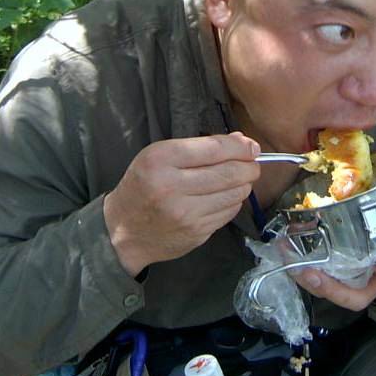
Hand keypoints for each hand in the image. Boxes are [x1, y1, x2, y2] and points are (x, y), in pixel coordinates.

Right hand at [104, 132, 260, 275]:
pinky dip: (233, 202)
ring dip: (244, 185)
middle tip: (253, 164)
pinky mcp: (196, 233)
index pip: (215, 148)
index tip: (252, 147)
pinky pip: (228, 213)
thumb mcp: (159, 155)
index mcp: (160, 159)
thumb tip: (242, 142)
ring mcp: (185, 214)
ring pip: (234, 194)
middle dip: (250, 166)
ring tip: (239, 179)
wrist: (122, 230)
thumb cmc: (143, 185)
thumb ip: (199, 147)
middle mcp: (172, 187)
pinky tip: (224, 197)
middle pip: (230, 172)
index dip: (240, 147)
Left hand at [293, 173, 375, 310]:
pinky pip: (319, 277)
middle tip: (313, 272)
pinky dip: (303, 269)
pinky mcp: (333, 271)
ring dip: (311, 280)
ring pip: (331, 289)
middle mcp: (372, 280)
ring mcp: (351, 279)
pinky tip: (288, 253)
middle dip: (333, 288)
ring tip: (293, 263)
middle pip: (354, 295)